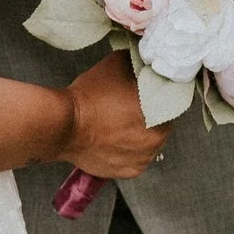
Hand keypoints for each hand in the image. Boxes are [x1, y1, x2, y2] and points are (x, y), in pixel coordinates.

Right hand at [56, 50, 170, 182]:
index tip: (144, 93)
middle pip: (161, 123)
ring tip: (119, 124)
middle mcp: (157, 139)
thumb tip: (144, 61)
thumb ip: (137, 64)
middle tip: (129, 108)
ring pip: (149, 142)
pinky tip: (114, 139)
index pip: (169, 101)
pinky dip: (128, 150)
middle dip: (149, 115)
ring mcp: (144, 158)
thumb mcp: (117, 64)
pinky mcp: (130, 172)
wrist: (63, 125)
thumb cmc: (89, 96)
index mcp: (161, 112)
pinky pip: (136, 158)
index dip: (157, 95)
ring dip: (140, 134)